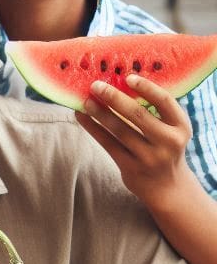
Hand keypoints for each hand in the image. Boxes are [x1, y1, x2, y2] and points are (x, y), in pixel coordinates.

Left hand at [76, 75, 193, 204]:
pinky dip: (93, 128)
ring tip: (85, 100)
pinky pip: (108, 144)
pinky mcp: (130, 167)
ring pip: (119, 130)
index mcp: (181, 127)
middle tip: (96, 85)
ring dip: (100, 113)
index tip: (127, 77)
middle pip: (137, 115)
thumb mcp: (170, 130)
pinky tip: (82, 117)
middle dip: (114, 98)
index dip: (146, 87)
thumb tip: (120, 84)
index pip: (164, 101)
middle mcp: (168, 142)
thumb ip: (155, 112)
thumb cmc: (164, 148)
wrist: (167, 187)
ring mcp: (149, 156)